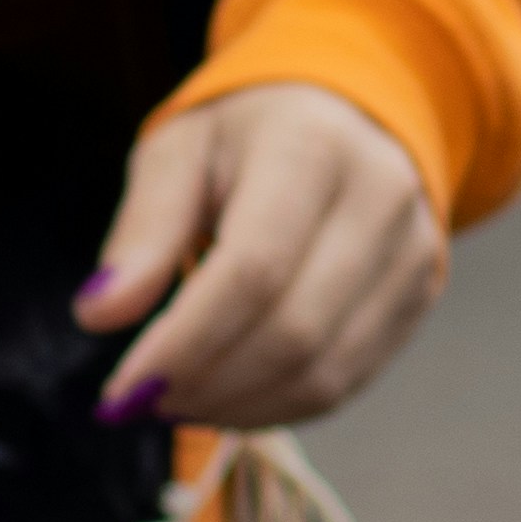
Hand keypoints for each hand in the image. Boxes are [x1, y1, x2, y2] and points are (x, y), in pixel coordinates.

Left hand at [79, 78, 448, 429]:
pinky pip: (347, 382)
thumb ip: (143, 229)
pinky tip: (230, 395)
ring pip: (324, 370)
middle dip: (205, 384)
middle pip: (292, 331)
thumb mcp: (180, 152)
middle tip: (144, 401)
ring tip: (180, 399)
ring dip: (237, 406)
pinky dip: (278, 407)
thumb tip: (100, 312)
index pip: (252, 270)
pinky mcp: (420, 294)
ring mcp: (413, 249)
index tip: (122, 389)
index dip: (183, 343)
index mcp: (313, 146)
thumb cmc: (248, 137)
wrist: (349, 114)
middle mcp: (381, 196)